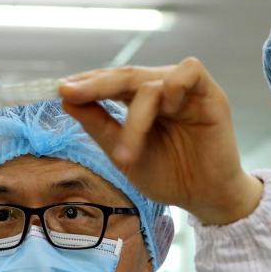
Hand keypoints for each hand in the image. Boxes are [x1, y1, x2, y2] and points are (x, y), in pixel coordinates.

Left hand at [59, 58, 262, 224]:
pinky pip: (189, 72)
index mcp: (140, 101)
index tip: (60, 90)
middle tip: (70, 93)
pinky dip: (172, 86)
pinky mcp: (210, 95)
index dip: (87, 83)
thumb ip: (99, 126)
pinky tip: (165, 108)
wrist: (204, 199)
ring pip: (150, 83)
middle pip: (125, 75)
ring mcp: (185, 91)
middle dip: (95, 85)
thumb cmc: (168, 175)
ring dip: (135, 117)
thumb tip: (66, 100)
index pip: (111, 82)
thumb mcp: (124, 153)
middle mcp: (161, 89)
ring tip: (126, 154)